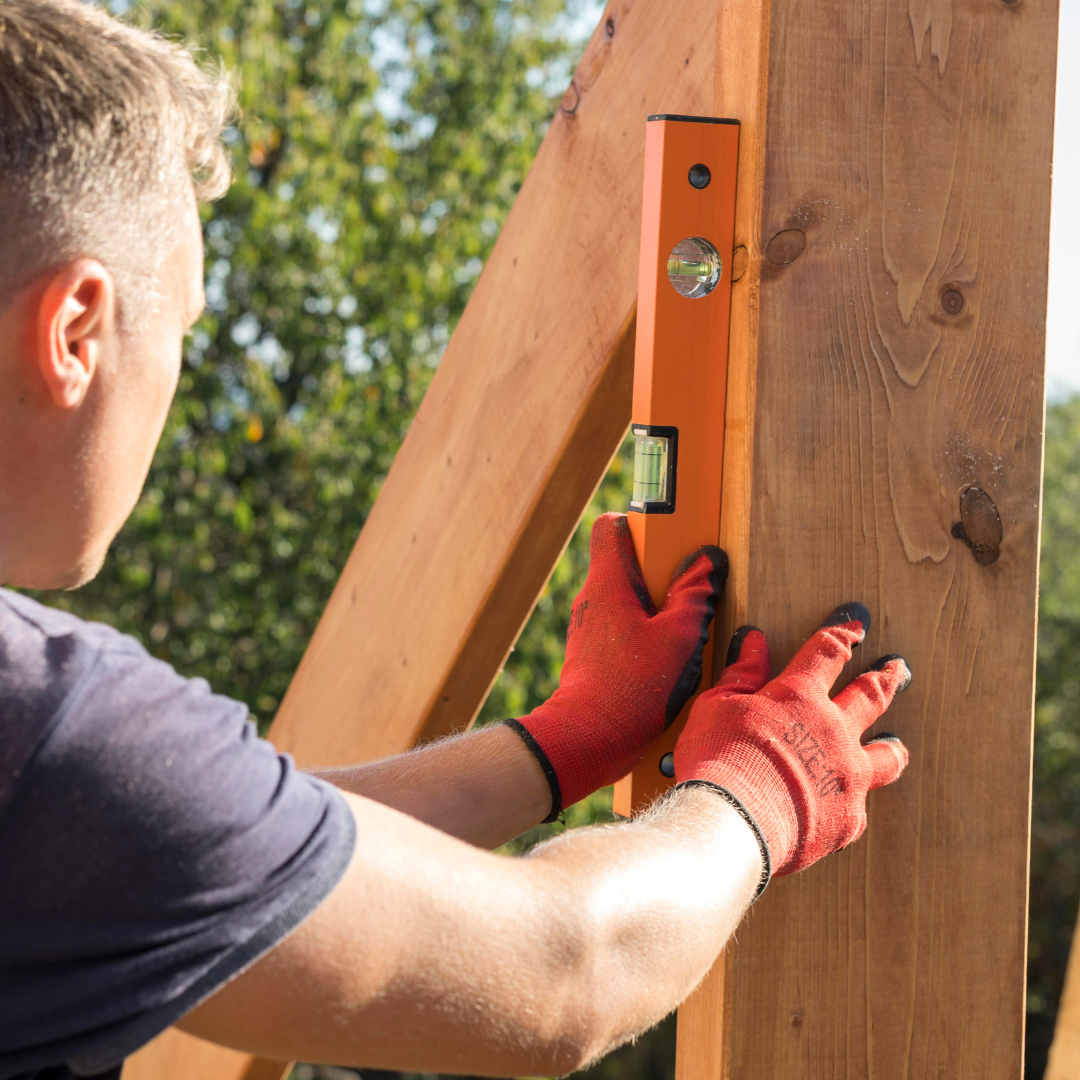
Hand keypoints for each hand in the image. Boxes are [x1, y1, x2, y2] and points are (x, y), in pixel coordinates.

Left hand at [507, 513, 726, 820]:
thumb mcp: (679, 638)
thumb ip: (696, 597)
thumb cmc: (631, 687)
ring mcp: (588, 630)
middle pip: (626, 566)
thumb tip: (709, 562)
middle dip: (661, 575)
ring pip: (626, 603)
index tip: (670, 537)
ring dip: (655, 610)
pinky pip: (621, 632)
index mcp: (608, 583)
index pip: (611, 528)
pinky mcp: (591, 657)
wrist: (586, 741)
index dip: (639, 523)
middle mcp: (591, 600)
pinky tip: (668, 662)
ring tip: (685, 633)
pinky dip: (644, 637)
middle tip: (691, 592)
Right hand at [673, 602, 909, 886]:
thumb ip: (741, 676)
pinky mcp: (848, 820)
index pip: (827, 654)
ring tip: (895, 745)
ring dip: (890, 746)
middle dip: (884, 678)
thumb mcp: (716, 707)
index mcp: (799, 697)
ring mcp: (847, 777)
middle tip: (897, 669)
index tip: (856, 627)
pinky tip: (846, 806)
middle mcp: (834, 732)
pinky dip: (851, 802)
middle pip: (870, 696)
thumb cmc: (716, 761)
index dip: (843, 636)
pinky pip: (859, 806)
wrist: (731, 824)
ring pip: (885, 756)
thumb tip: (755, 643)